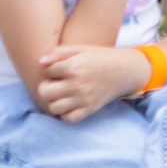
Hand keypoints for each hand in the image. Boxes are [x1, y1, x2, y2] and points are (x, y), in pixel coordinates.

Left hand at [35, 43, 150, 122]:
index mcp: (73, 66)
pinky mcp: (89, 109)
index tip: (59, 69)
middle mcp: (76, 84)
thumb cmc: (101, 57)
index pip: (46, 71)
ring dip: (53, 101)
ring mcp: (83, 98)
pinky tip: (69, 105)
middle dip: (46, 87)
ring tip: (61, 95)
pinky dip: (65, 114)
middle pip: (44, 92)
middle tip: (55, 84)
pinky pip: (68, 118)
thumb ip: (59, 53)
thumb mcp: (81, 49)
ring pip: (53, 107)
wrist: (125, 70)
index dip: (50, 70)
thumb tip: (41, 63)